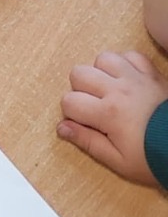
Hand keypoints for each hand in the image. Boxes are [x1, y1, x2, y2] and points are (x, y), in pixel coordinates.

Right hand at [57, 49, 167, 185]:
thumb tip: (62, 127)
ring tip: (109, 90)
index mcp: (107, 113)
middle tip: (94, 106)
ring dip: (101, 73)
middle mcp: (118, 89)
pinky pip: (130, 55)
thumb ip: (88, 142)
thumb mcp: (119, 161)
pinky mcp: (152, 73)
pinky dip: (125, 64)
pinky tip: (127, 80)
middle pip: (79, 73)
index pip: (69, 101)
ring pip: (102, 58)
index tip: (84, 123)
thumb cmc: (155, 158)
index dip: (71, 113)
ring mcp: (136, 78)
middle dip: (80, 89)